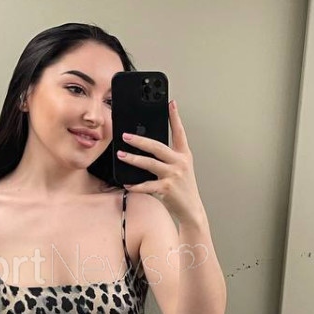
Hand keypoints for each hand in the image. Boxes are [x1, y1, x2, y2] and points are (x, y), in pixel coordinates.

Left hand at [117, 99, 202, 221]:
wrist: (191, 209)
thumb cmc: (183, 188)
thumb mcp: (180, 169)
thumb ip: (168, 158)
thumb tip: (146, 148)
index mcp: (184, 155)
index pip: (180, 132)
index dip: (175, 117)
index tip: (171, 104)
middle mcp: (180, 163)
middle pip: (158, 147)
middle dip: (140, 140)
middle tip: (126, 135)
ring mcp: (174, 175)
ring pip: (150, 163)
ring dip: (133, 159)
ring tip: (122, 155)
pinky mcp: (167, 188)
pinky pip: (147, 185)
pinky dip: (136, 185)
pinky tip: (127, 183)